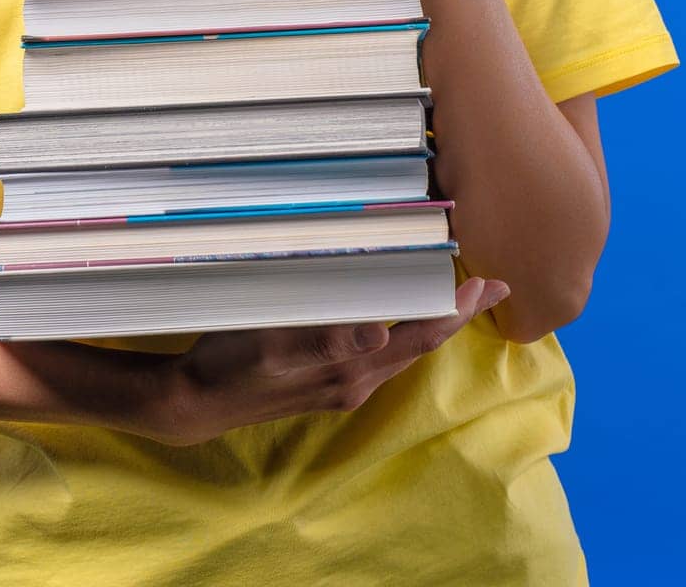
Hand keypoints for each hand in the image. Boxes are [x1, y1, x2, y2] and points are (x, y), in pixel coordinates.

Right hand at [142, 277, 509, 445]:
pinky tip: (397, 313)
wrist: (197, 401)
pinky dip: (402, 329)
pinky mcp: (327, 383)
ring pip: (403, 349)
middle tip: (488, 284)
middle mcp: (356, 381)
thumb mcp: (274, 345)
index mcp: (351, 369)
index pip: (419, 336)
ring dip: (431, 321)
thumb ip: (327, 340)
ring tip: (452, 294)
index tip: (489, 284)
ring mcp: (343, 385)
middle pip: (420, 344)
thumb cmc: (232, 363)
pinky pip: (381, 354)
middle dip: (454, 314)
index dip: (455, 311)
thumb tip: (380, 330)